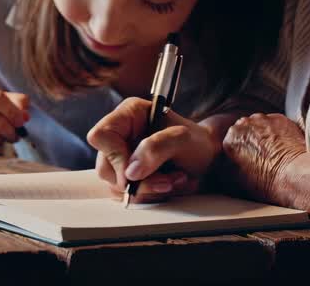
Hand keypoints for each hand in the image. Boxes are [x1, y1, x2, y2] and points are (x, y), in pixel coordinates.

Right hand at [87, 97, 220, 202]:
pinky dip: (149, 195)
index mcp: (128, 114)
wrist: (208, 159)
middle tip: (167, 181)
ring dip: (148, 190)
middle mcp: (120, 134)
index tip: (137, 172)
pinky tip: (167, 186)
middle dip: (139, 181)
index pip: (101, 135)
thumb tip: (130, 172)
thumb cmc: (197, 142)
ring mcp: (122, 156)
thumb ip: (156, 148)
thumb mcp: (183, 139)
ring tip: (174, 180)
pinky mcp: (128, 175)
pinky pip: (127, 194)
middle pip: (106, 167)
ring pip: (115, 185)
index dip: (115, 156)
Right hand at [220, 113, 305, 203]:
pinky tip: (285, 147)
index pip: (231, 141)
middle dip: (251, 140)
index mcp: (230, 139)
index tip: (247, 159)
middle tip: (261, 156)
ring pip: (261, 125)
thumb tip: (220, 167)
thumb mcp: (235, 181)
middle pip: (245, 129)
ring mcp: (264, 119)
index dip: (240, 151)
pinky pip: (277, 123)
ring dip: (265, 134)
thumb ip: (223, 168)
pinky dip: (280, 132)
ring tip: (275, 152)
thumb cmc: (266, 182)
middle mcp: (244, 124)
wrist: (295, 175)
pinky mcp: (281, 119)